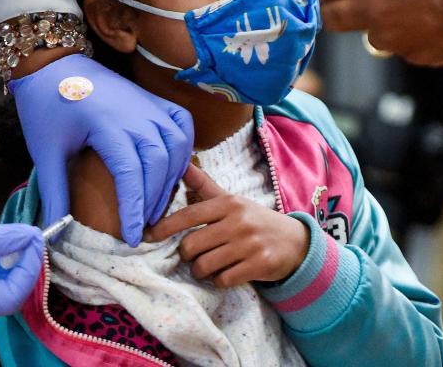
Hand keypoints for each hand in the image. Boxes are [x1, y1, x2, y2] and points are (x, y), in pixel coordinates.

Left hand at [8, 53, 193, 245]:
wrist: (53, 66)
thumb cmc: (47, 108)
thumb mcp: (45, 151)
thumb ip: (55, 191)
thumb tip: (54, 231)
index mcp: (107, 124)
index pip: (130, 173)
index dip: (134, 208)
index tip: (133, 236)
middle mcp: (136, 112)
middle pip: (158, 162)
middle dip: (153, 200)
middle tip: (143, 228)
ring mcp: (148, 103)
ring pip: (176, 145)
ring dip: (171, 179)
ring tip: (156, 207)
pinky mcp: (154, 99)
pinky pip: (182, 124)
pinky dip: (184, 148)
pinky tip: (174, 169)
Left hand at [146, 165, 308, 286]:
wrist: (295, 242)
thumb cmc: (253, 220)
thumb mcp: (231, 200)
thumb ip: (204, 185)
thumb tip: (180, 163)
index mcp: (227, 203)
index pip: (188, 215)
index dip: (164, 227)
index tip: (147, 236)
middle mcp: (238, 221)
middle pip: (191, 245)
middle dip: (187, 255)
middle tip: (194, 254)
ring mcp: (249, 244)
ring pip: (204, 265)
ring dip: (201, 270)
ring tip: (209, 265)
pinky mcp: (259, 265)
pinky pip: (223, 280)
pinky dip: (219, 280)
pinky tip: (227, 273)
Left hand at [317, 0, 442, 65]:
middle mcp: (372, 11)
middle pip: (331, 19)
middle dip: (337, 9)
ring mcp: (393, 38)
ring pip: (371, 36)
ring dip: (380, 25)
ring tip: (408, 9)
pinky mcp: (416, 56)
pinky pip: (404, 48)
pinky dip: (412, 38)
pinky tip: (434, 23)